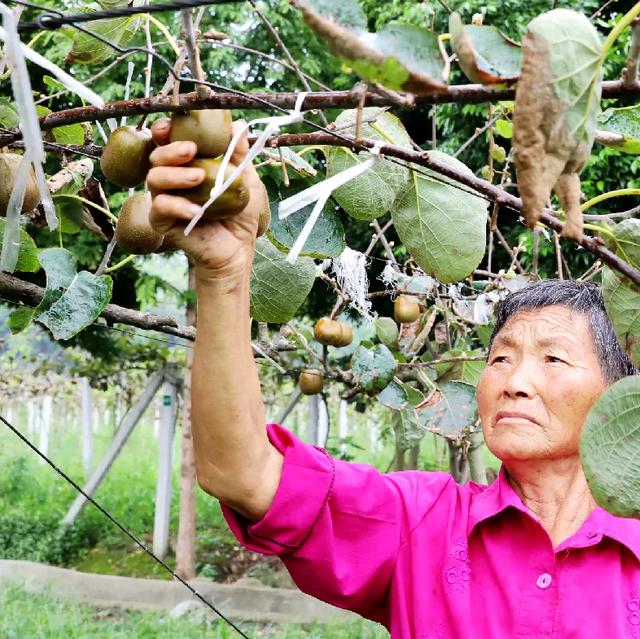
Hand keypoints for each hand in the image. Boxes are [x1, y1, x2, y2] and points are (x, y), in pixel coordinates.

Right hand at [147, 117, 268, 277]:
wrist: (239, 248)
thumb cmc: (241, 214)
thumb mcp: (246, 180)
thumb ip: (239, 153)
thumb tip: (239, 124)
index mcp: (188, 165)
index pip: (167, 142)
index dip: (163, 131)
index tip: (172, 127)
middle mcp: (172, 180)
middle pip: (156, 156)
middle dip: (171, 150)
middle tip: (192, 151)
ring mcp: (165, 201)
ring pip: (153, 179)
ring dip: (175, 175)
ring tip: (198, 178)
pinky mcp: (163, 223)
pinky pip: (159, 208)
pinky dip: (176, 206)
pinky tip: (195, 210)